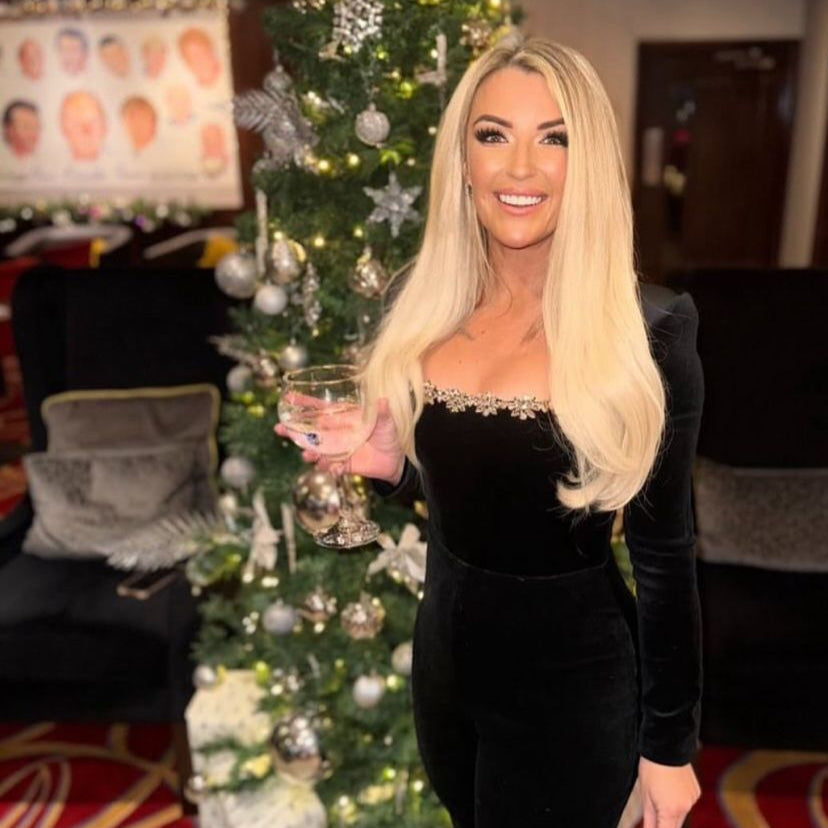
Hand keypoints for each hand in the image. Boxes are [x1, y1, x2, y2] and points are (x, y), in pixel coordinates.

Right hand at [275, 396, 404, 483]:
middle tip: (279, 429)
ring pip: (317, 451)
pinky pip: (332, 467)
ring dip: (309, 453)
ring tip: (307, 455)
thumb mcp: (387, 422)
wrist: (394, 460)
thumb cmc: (388, 436)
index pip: (320, 409)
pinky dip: (330, 469)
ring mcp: (337, 450)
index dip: (304, 404)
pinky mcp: (343, 465)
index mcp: (342, 419)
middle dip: (293, 431)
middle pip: (310, 432)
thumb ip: (383, 413)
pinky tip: (332, 469)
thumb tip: (383, 401)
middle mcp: (336, 434)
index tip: (288, 399)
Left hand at [638, 756, 699, 827]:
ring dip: (671, 813)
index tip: (653, 826)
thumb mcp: (645, 795)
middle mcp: (685, 808)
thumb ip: (649, 819)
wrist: (665, 747)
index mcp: (670, 811)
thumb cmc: (651, 768)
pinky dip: (679, 802)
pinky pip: (687, 803)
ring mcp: (693, 800)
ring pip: (681, 815)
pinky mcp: (696, 792)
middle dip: (664, 823)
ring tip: (660, 794)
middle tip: (655, 808)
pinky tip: (670, 789)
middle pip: (675, 826)